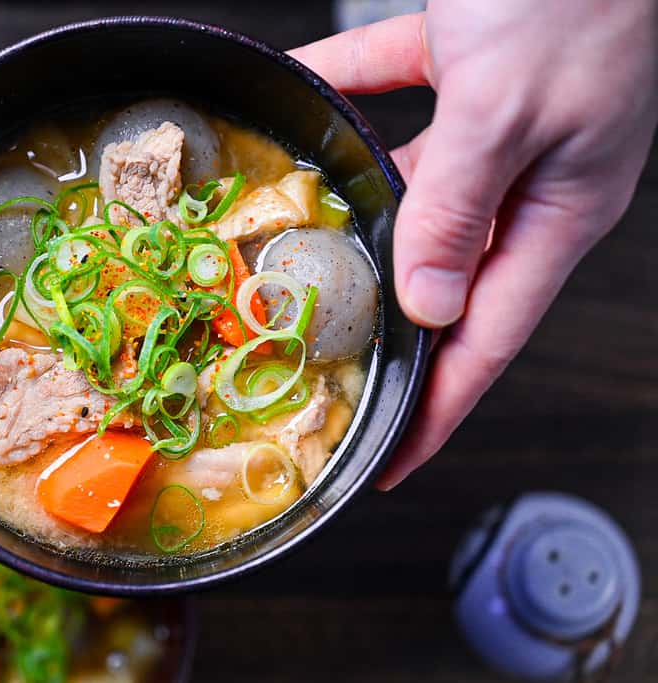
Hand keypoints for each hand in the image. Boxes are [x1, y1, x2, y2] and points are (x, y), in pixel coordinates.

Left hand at [290, 1, 656, 487]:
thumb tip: (427, 303)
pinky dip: (349, 95)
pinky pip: (394, 96)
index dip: (437, 411)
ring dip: (358, 216)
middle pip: (443, 280)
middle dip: (385, 325)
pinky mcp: (469, 71)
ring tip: (294, 250)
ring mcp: (498, 129)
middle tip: (323, 367)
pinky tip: (302, 93)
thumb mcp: (508, 109)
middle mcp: (527, 181)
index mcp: (556, 212)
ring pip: (414, 195)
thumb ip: (459, 206)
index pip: (486, 341)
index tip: (386, 461)